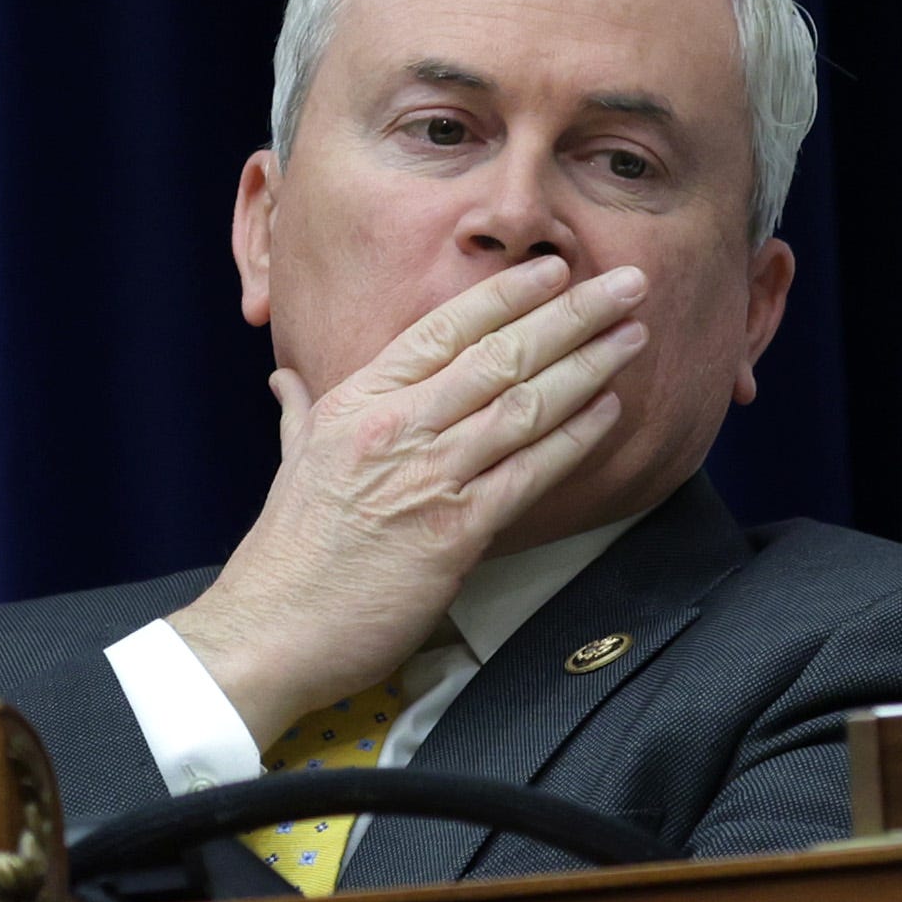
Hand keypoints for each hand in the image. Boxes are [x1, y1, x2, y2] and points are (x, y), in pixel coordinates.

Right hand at [168, 256, 645, 749]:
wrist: (268, 633)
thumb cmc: (285, 552)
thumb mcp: (290, 462)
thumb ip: (300, 411)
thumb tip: (286, 377)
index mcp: (356, 403)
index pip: (443, 329)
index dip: (506, 294)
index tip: (554, 268)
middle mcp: (396, 428)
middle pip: (500, 355)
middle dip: (572, 314)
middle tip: (626, 284)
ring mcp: (428, 478)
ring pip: (524, 405)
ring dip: (588, 366)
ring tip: (633, 335)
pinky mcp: (455, 532)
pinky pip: (530, 473)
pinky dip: (574, 438)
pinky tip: (608, 411)